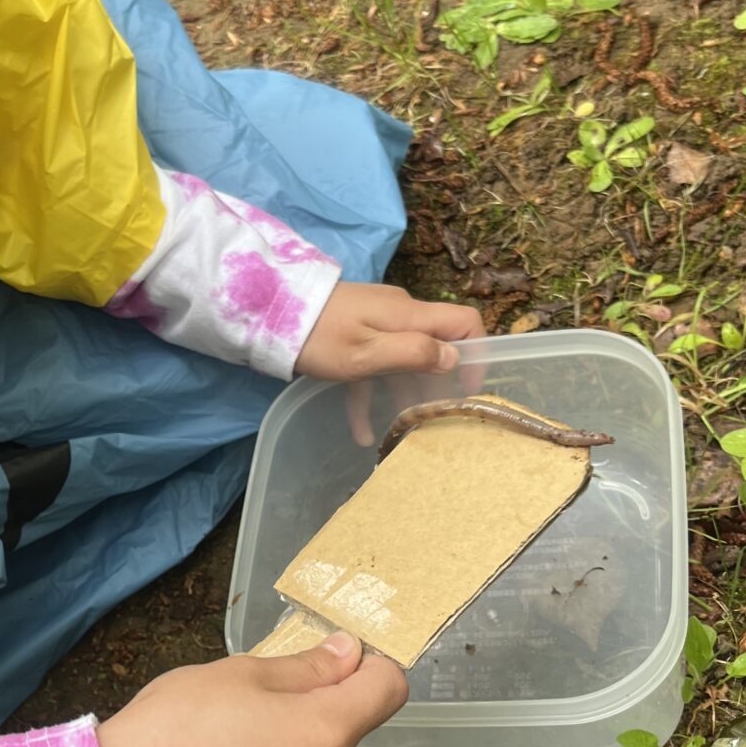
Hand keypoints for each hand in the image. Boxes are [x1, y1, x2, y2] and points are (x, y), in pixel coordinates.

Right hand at [96, 634, 407, 746]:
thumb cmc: (174, 726)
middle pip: (342, 737)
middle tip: (246, 713)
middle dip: (309, 720)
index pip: (389, 689)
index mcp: (326, 732)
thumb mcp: (236, 675)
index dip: (369, 668)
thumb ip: (304, 667)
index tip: (335, 663)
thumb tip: (350, 655)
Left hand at [295, 283, 485, 445]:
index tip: (469, 388)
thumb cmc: (321, 335)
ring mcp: (374, 323)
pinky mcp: (352, 333)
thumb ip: (413, 354)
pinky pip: (371, 368)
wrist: (269, 313)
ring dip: (403, 395)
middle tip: (437, 416)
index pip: (464, 322)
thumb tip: (454, 358)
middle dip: (438, 382)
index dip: (477, 353)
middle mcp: (398, 315)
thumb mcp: (368, 352)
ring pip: (401, 363)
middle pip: (434, 346)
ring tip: (403, 429)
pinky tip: (362, 433)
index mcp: (408, 315)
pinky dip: (370, 396)